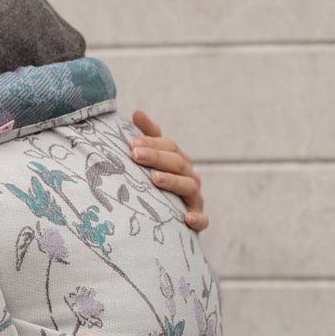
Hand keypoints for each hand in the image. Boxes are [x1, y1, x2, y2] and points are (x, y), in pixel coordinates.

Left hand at [130, 109, 208, 230]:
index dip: (152, 143)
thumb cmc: (159, 187)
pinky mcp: (198, 220)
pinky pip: (202, 220)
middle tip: (135, 154)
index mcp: (179, 161)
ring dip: (173, 181)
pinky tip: (186, 218)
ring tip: (155, 178)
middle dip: (156, 157)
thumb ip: (149, 138)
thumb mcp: (153, 162)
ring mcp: (195, 199)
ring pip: (189, 187)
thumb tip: (137, 112)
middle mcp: (189, 177)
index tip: (132, 142)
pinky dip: (197, 218)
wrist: (171, 222)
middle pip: (177, 163)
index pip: (169, 146)